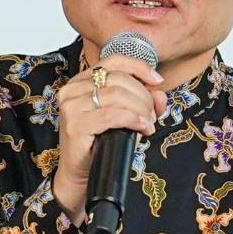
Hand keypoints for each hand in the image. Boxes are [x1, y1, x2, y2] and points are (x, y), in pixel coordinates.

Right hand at [52, 55, 166, 221]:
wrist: (80, 173)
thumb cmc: (99, 142)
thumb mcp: (123, 116)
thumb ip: (142, 101)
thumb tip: (160, 93)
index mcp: (81, 80)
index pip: (114, 60)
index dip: (140, 67)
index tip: (157, 81)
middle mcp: (72, 89)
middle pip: (119, 80)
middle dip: (144, 96)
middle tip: (152, 114)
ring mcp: (72, 107)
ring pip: (118, 96)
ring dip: (141, 109)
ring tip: (148, 124)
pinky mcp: (76, 125)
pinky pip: (113, 115)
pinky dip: (133, 120)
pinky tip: (142, 128)